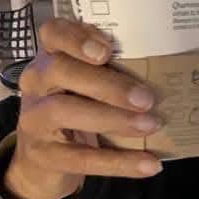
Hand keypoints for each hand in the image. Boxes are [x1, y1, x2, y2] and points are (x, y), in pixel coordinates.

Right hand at [4, 18, 162, 198]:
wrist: (43, 164)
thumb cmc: (76, 115)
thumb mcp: (87, 89)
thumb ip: (111, 76)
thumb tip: (164, 76)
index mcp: (49, 58)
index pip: (53, 33)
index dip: (76, 37)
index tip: (107, 50)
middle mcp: (35, 83)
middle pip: (61, 70)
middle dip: (107, 84)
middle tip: (146, 99)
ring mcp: (34, 119)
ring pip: (65, 111)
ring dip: (113, 119)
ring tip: (151, 125)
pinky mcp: (44, 155)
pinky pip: (82, 158)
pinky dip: (120, 162)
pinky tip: (149, 164)